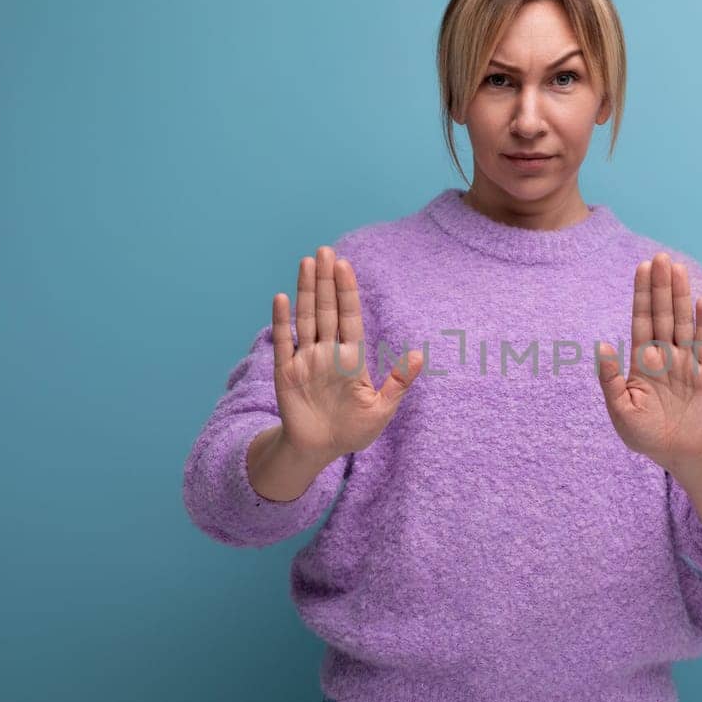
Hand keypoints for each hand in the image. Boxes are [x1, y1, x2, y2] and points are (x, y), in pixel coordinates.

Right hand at [272, 245, 422, 460]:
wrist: (319, 450)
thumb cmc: (352, 431)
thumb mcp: (381, 409)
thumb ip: (398, 382)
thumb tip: (419, 355)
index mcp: (351, 358)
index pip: (350, 317)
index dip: (347, 292)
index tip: (345, 266)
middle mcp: (327, 352)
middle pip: (326, 309)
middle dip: (325, 281)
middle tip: (325, 251)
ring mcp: (305, 359)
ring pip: (305, 318)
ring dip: (305, 291)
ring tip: (307, 263)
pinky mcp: (286, 372)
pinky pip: (284, 342)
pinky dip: (282, 321)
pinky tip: (282, 298)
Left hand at [595, 252, 701, 471]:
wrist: (675, 453)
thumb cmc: (642, 432)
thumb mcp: (620, 409)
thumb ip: (610, 379)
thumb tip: (602, 345)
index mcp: (642, 360)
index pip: (642, 320)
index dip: (642, 295)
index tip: (641, 267)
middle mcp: (665, 355)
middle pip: (663, 314)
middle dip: (661, 287)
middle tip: (660, 257)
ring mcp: (686, 362)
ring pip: (683, 323)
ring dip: (681, 297)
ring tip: (678, 269)